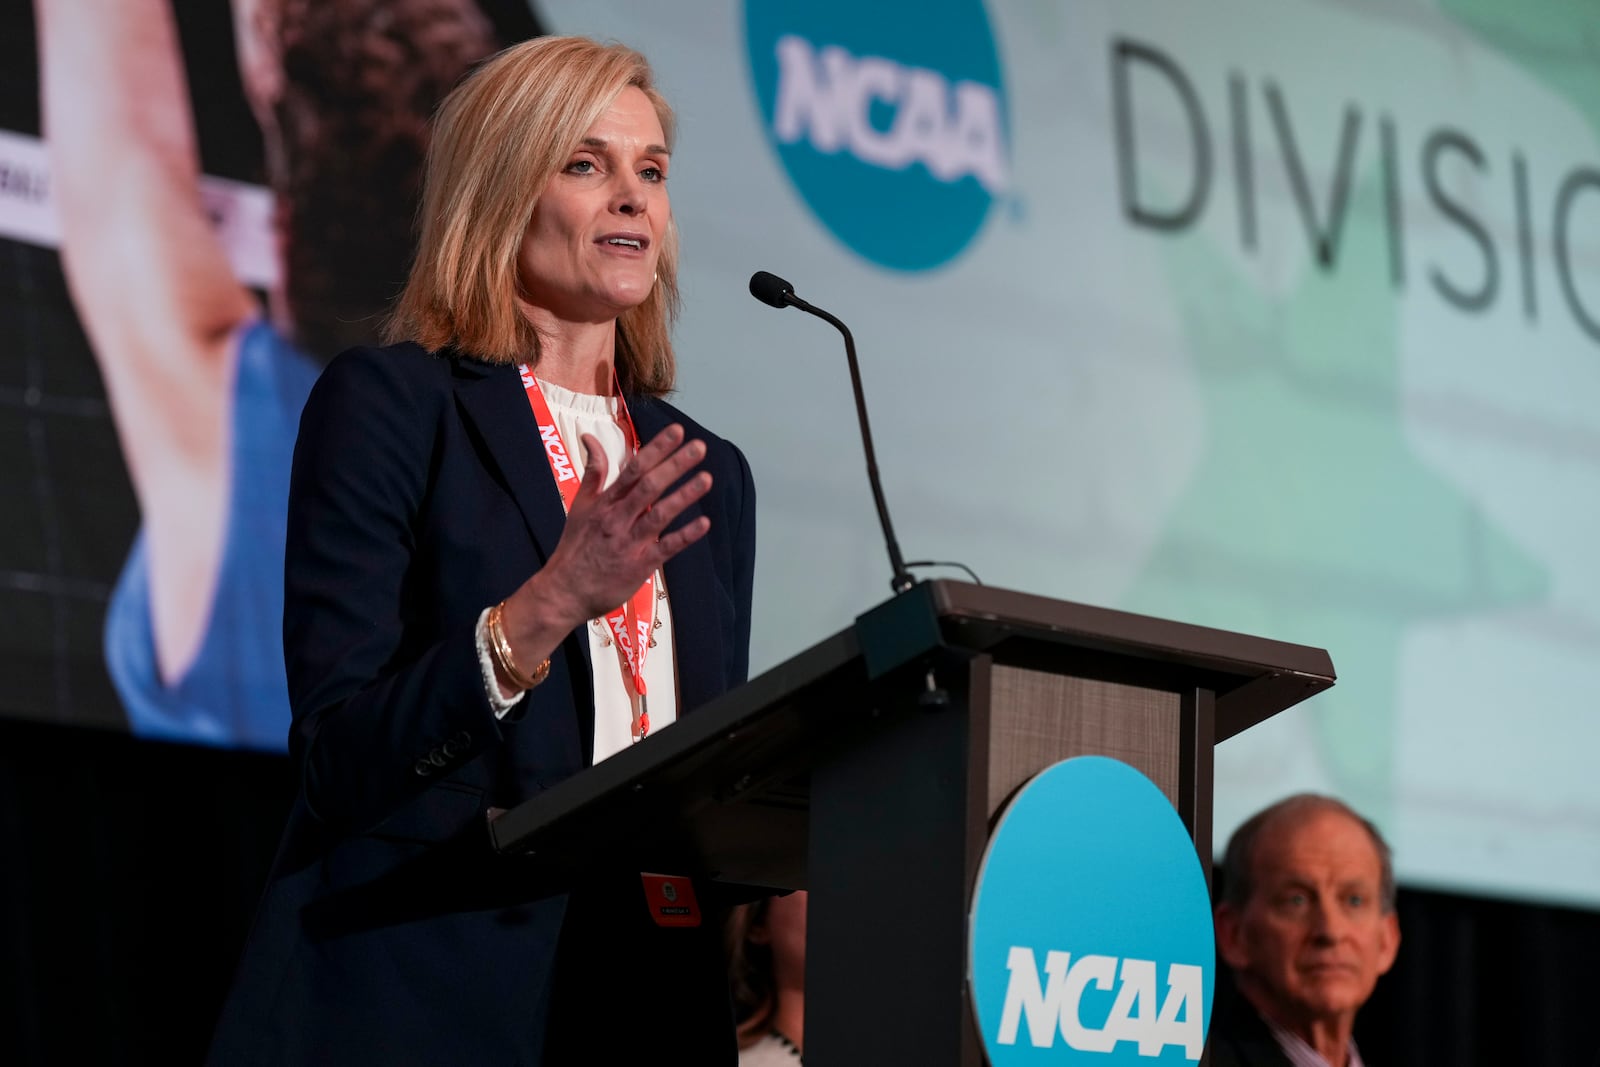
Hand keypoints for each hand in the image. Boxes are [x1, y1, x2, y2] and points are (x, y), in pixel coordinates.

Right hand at [498, 424, 712, 667]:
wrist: (563, 591)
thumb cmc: (574, 547)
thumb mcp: (579, 505)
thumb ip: (592, 472)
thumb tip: (589, 437)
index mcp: (606, 502)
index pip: (634, 469)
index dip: (656, 449)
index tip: (677, 431)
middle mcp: (618, 518)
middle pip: (649, 486)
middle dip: (675, 465)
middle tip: (699, 447)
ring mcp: (630, 542)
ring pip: (659, 514)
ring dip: (683, 496)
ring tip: (707, 478)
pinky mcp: (639, 565)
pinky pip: (666, 548)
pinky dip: (685, 536)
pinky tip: (704, 523)